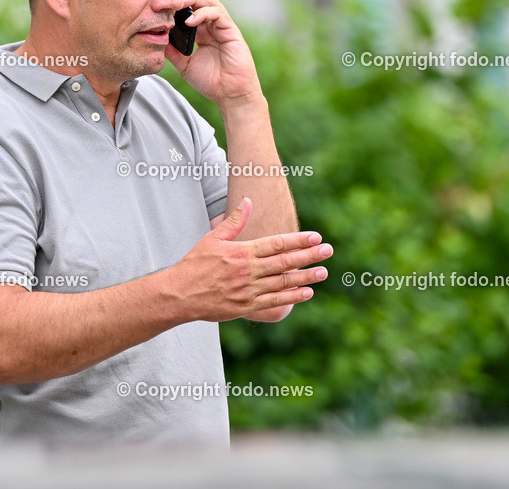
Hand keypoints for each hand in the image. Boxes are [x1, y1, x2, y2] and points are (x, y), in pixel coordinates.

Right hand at [163, 198, 331, 322]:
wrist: (180, 294)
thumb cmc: (195, 264)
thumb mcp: (212, 238)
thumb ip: (234, 221)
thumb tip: (248, 201)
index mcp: (242, 252)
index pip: (277, 244)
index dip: (298, 240)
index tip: (315, 237)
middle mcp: (249, 270)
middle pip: (285, 261)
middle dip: (309, 255)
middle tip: (328, 250)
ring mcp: (249, 290)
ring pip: (284, 282)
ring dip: (306, 277)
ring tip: (323, 271)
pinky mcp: (247, 306)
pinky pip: (275, 301)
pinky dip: (292, 297)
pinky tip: (307, 292)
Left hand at [165, 0, 263, 108]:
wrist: (231, 95)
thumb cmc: (211, 82)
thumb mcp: (184, 65)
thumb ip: (172, 51)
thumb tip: (155, 38)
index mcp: (201, 31)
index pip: (187, 8)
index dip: (175, 0)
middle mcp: (211, 25)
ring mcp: (222, 26)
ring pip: (208, 1)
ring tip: (176, 4)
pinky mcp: (231, 30)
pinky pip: (218, 14)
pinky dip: (203, 13)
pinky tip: (190, 21)